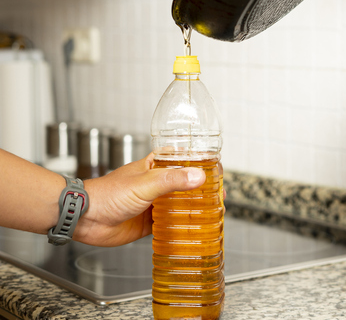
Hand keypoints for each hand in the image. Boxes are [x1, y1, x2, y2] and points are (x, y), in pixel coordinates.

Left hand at [74, 154, 223, 246]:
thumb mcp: (145, 183)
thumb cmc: (107, 194)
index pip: (182, 159)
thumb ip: (172, 180)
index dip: (199, 162)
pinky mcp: (149, 222)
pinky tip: (192, 228)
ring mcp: (153, 203)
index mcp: (154, 166)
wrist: (85, 219)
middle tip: (219, 194)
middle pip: (184, 183)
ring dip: (193, 207)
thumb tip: (199, 176)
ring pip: (179, 203)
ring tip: (211, 211)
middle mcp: (155, 183)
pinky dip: (182, 225)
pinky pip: (171, 223)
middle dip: (201, 188)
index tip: (216, 167)